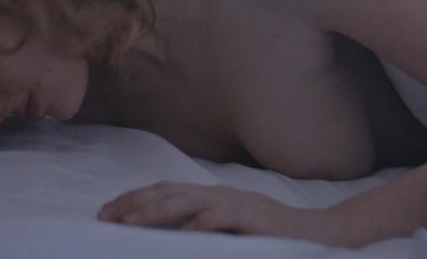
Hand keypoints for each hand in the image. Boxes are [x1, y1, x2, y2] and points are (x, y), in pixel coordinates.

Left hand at [97, 181, 348, 245]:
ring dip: (157, 212)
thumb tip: (168, 235)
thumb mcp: (231, 229)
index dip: (134, 199)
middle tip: (107, 217)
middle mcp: (221, 194)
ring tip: (132, 223)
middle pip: (169, 192)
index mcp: (213, 195)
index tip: (107, 212)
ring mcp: (238, 204)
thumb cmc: (271, 235)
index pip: (165, 190)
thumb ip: (203, 226)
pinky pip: (223, 219)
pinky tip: (184, 234)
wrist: (319, 233)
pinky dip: (202, 225)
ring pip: (189, 203)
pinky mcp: (255, 219)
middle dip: (134, 204)